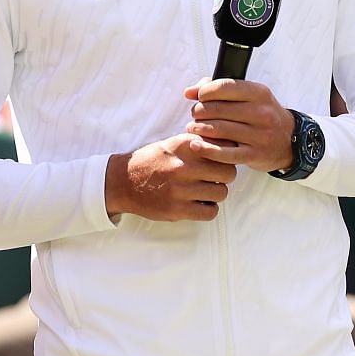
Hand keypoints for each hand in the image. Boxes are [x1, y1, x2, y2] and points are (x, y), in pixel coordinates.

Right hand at [104, 134, 237, 221]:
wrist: (122, 182)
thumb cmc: (153, 161)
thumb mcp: (175, 144)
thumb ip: (201, 143)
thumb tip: (232, 144)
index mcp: (185, 145)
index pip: (225, 148)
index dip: (226, 155)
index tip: (219, 160)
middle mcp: (184, 166)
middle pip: (228, 173)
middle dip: (225, 176)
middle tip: (214, 177)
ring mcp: (180, 190)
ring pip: (221, 193)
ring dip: (216, 193)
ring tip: (204, 190)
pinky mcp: (176, 210)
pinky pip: (210, 212)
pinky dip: (208, 209)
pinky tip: (199, 203)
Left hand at [184, 78, 294, 172]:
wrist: (290, 140)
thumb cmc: (263, 116)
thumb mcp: (250, 97)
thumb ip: (220, 89)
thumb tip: (189, 92)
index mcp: (260, 94)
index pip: (225, 87)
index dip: (205, 92)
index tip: (199, 97)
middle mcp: (262, 113)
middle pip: (218, 109)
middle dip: (199, 111)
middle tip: (196, 115)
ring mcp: (260, 135)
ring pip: (218, 130)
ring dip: (199, 129)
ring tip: (194, 128)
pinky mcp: (254, 155)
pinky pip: (224, 153)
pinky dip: (206, 149)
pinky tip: (196, 145)